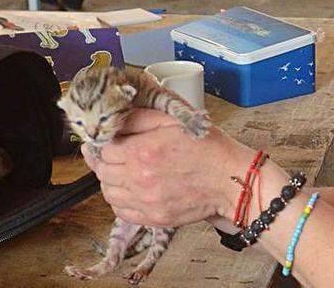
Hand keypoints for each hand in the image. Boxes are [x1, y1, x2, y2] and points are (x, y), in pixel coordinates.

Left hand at [82, 109, 255, 226]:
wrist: (230, 180)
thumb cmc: (209, 148)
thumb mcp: (176, 120)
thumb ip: (143, 116)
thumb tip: (117, 116)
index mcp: (142, 151)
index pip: (103, 148)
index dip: (104, 142)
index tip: (107, 140)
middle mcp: (139, 178)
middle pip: (102, 171)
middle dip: (104, 161)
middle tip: (113, 154)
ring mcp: (146, 201)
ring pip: (108, 192)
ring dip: (111, 181)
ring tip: (123, 172)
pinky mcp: (154, 218)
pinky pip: (121, 211)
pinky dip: (120, 201)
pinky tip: (132, 190)